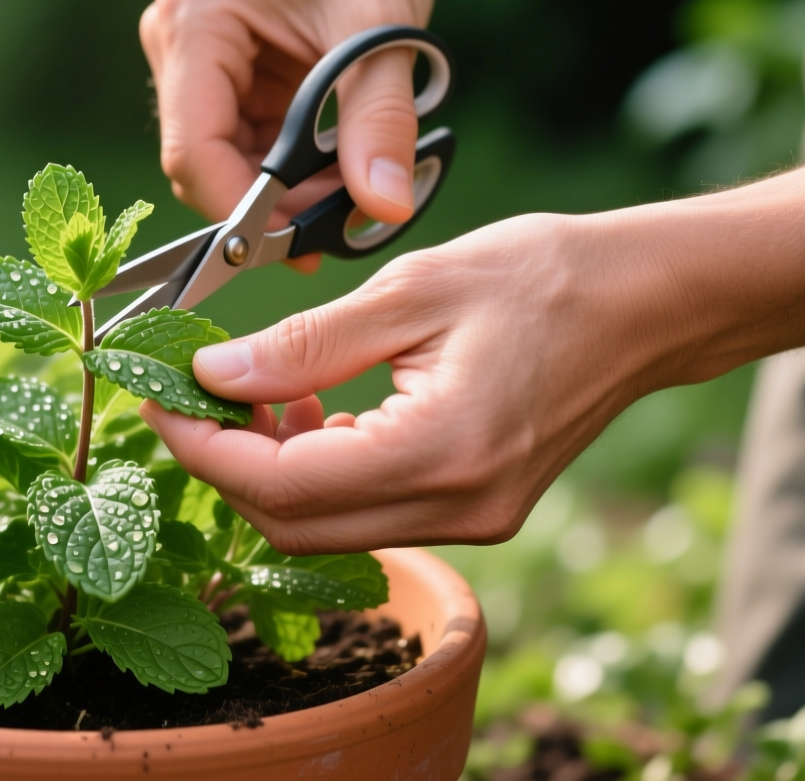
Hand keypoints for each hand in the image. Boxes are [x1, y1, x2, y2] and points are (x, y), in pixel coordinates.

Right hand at [139, 0, 437, 269]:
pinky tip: (333, 170)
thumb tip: (383, 209)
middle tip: (340, 223)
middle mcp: (177, 41)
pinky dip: (284, 170)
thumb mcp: (382, 31)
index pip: (192, 147)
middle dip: (268, 203)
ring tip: (349, 191)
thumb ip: (380, 123)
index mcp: (197, 20)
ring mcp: (192, 61)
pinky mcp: (218, 77)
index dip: (241, 207)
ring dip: (281, 191)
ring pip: (221, 161)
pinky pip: (240, 145)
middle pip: (200, 162)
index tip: (300, 244)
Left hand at [140, 136, 804, 554]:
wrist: (646, 303)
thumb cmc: (542, 276)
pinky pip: (368, 513)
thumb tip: (211, 375)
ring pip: (325, 528)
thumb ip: (305, 342)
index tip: (158, 398)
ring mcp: (473, 520)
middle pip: (293, 526)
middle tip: (191, 393)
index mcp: (441, 451)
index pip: (281, 487)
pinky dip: (318, 472)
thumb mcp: (412, 289)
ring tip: (252, 391)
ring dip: (269, 471)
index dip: (202, 449)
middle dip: (225, 465)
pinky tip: (308, 409)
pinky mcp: (476, 511)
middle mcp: (458, 507)